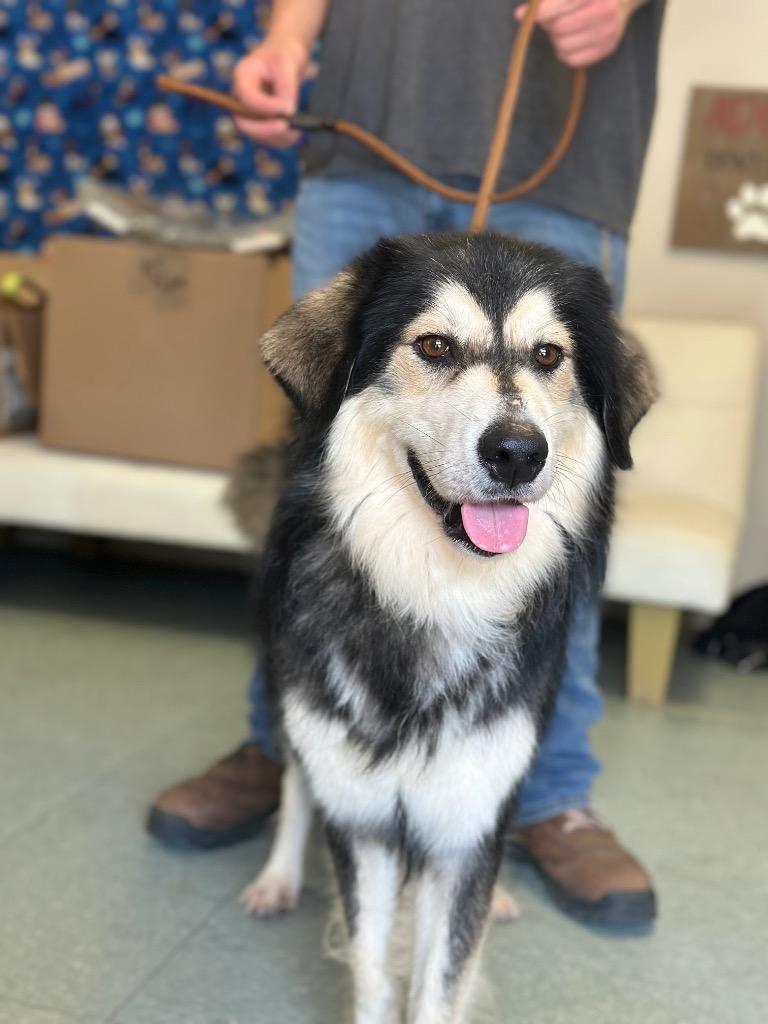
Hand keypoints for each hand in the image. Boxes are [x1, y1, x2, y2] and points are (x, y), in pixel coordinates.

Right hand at [232, 35, 308, 146]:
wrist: (286, 56)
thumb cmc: (285, 53)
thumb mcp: (288, 62)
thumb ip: (287, 86)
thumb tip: (288, 112)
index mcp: (243, 75)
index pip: (247, 97)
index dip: (265, 107)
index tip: (288, 108)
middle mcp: (240, 96)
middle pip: (244, 122)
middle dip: (265, 129)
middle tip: (287, 127)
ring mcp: (248, 110)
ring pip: (256, 134)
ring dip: (276, 137)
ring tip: (297, 131)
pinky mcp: (259, 121)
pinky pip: (267, 137)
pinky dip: (281, 139)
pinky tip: (295, 133)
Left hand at [515, 0, 642, 67]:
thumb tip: (519, 15)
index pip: (560, 4)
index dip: (540, 12)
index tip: (525, 14)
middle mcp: (605, 10)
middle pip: (559, 28)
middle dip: (548, 24)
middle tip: (551, 19)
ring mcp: (608, 31)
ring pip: (563, 46)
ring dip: (556, 39)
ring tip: (562, 28)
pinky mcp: (607, 48)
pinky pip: (572, 59)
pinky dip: (564, 52)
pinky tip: (570, 39)